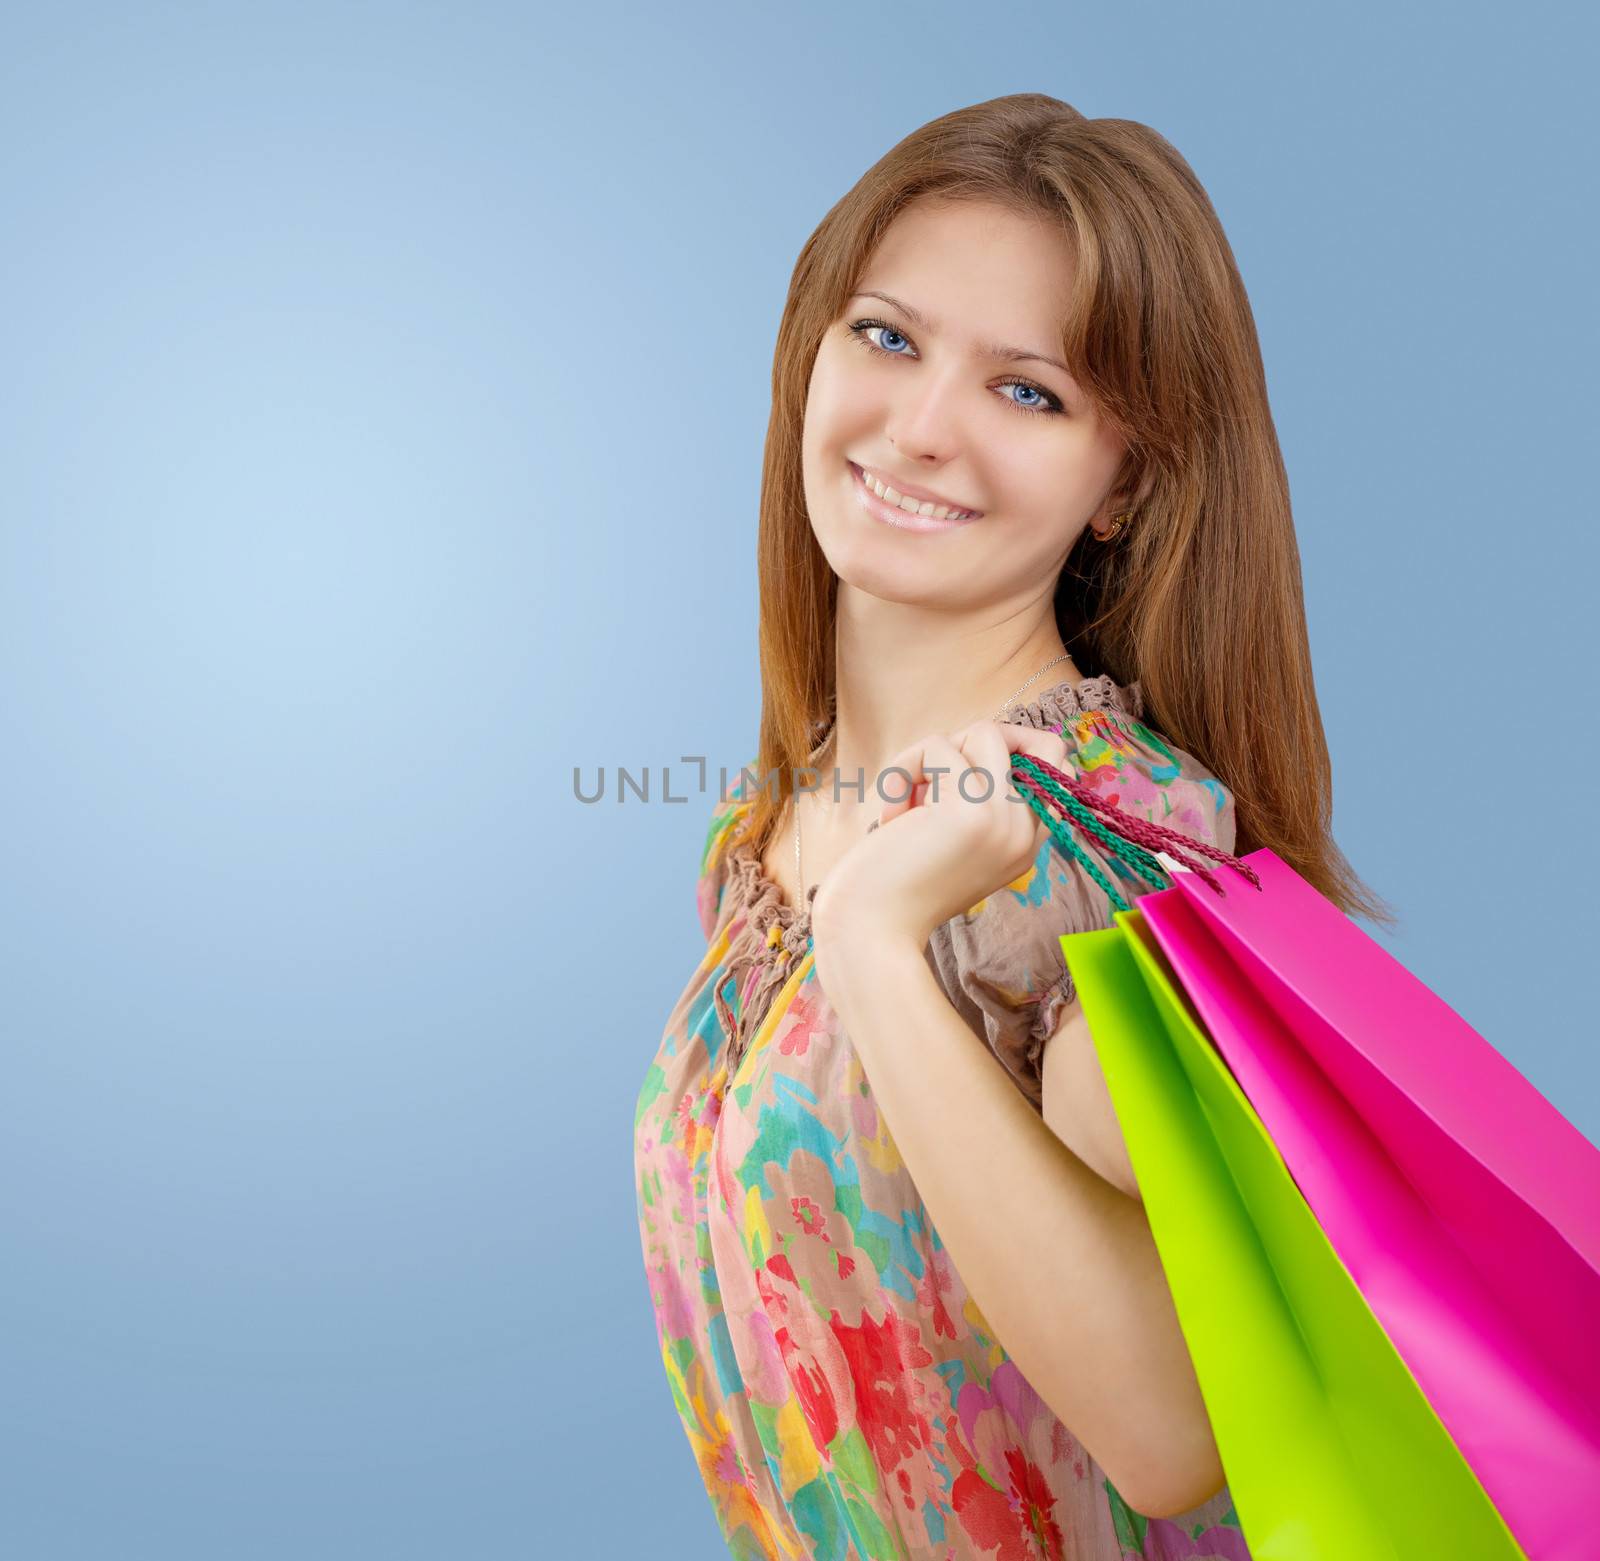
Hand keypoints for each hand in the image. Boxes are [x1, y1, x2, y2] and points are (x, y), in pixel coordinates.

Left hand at [809, 718, 1077, 982]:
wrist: (868, 934)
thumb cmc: (893, 887)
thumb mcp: (948, 842)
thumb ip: (972, 798)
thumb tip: (980, 733)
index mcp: (1024, 846)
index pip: (1057, 766)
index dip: (1011, 749)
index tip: (956, 768)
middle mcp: (1025, 834)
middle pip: (1034, 741)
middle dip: (972, 744)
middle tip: (926, 775)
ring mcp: (1005, 821)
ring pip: (986, 732)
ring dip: (928, 756)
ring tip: (901, 802)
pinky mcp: (972, 810)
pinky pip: (940, 747)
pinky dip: (903, 770)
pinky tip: (890, 816)